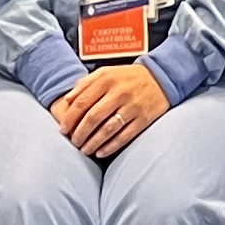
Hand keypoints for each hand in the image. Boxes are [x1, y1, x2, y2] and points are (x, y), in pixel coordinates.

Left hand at [56, 62, 173, 159]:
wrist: (161, 77)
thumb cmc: (128, 77)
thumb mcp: (106, 72)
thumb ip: (86, 83)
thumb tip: (67, 100)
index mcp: (107, 79)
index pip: (82, 101)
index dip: (70, 118)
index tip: (63, 129)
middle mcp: (119, 92)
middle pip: (93, 117)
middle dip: (80, 133)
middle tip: (73, 142)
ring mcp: (133, 106)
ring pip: (107, 129)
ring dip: (93, 143)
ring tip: (84, 150)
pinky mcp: (144, 119)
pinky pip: (124, 136)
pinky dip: (111, 147)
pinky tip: (101, 152)